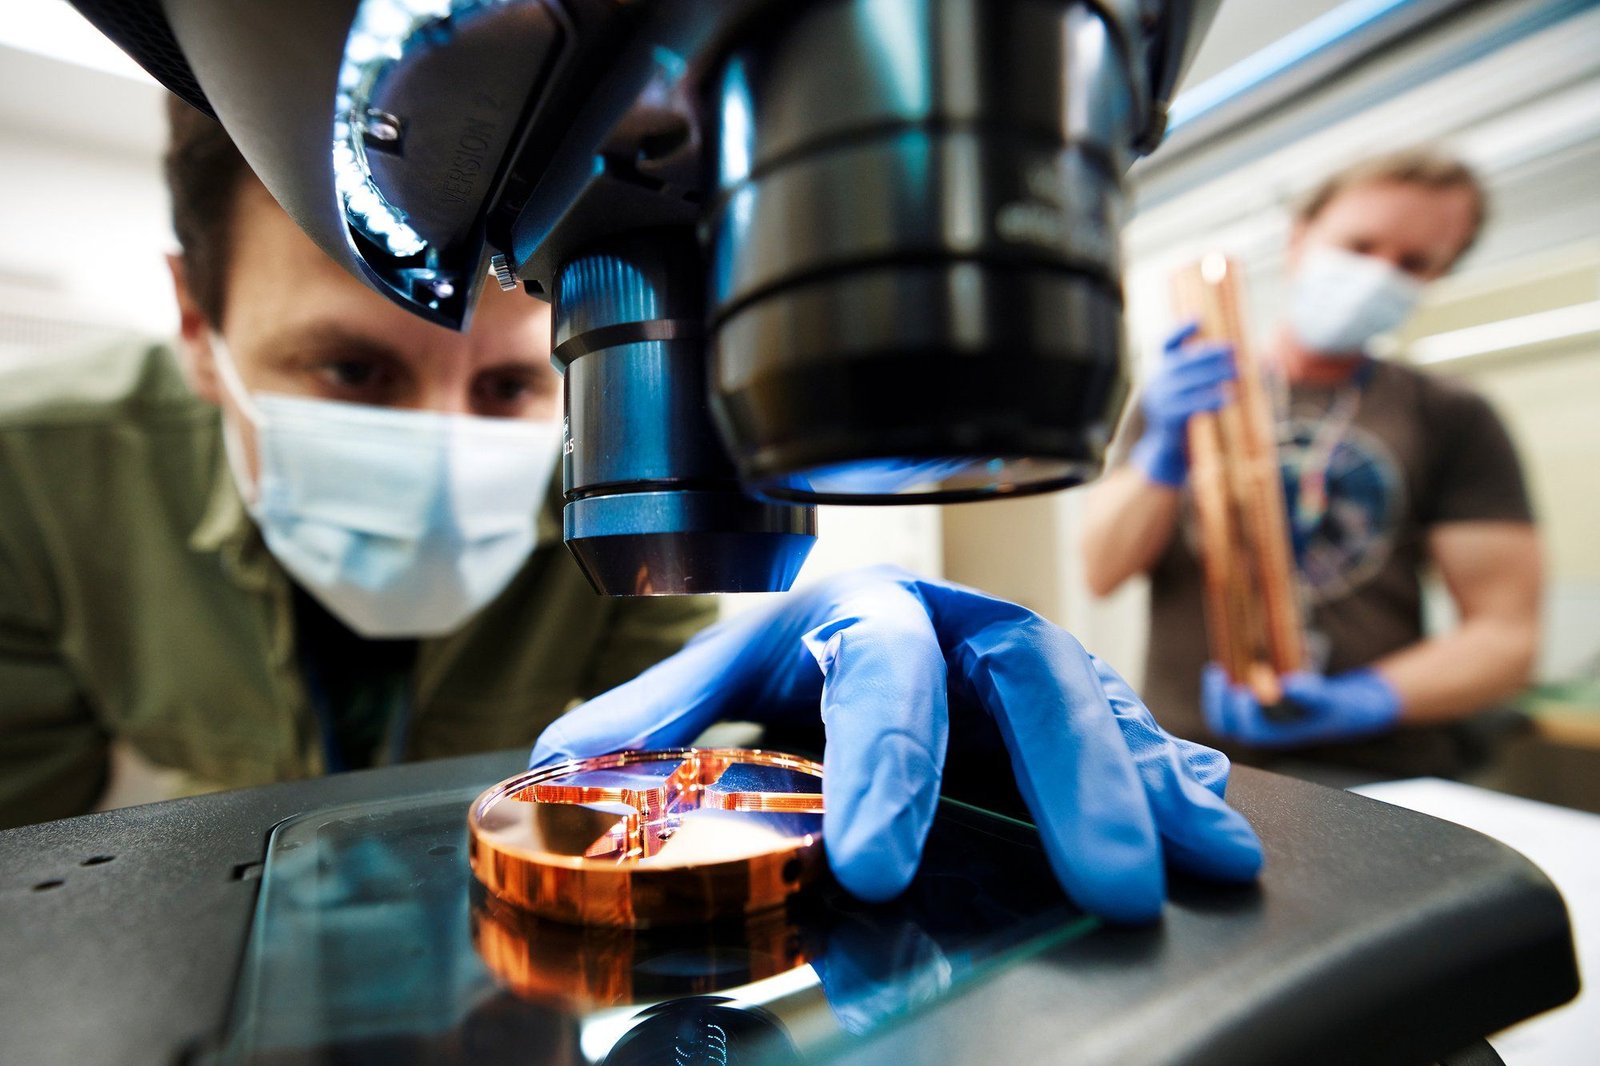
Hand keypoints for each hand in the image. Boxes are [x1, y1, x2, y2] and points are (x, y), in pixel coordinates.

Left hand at [532, 566, 1263, 923]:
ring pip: (1103, 705)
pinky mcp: (1065, 709)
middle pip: (1030, 680)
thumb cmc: (791, 658)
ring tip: (1211, 859)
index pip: (878, 680)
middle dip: (1074, 779)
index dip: (881, 765)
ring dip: (1156, 781)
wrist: (852, 627)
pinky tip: (1216, 826)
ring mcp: (1020, 666)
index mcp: (861, 614)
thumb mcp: (722, 677)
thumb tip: (552, 767)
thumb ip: (656, 720)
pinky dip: (1177, 777)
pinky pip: (1134, 732)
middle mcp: (959, 628)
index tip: (871, 865)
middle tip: (1108, 883)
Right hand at [1129, 322, 1235, 487]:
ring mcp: (1158, 402)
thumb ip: (1212, 374)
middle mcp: (1155, 383)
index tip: (1199, 320)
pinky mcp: (1166, 420)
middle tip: (1234, 350)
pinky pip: (1189, 407)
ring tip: (1237, 372)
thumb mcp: (1195, 392)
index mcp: (1161, 372)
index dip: (1180, 332)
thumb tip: (1260, 360)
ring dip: (1213, 375)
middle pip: (1183, 362)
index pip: (1166, 345)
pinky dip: (1209, 401)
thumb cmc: (1188, 417)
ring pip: (1187, 383)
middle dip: (1209, 354)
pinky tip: (1228, 397)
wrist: (1168, 452)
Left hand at [1202, 665, 1401, 747]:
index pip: (1243, 730)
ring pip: (1223, 710)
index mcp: (1274, 736)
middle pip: (1224, 723)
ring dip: (1217, 691)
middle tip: (1215, 672)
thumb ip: (1311, 694)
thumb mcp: (1330, 698)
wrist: (1348, 707)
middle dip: (1215, 699)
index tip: (1242, 691)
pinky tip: (1226, 666)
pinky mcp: (1254, 703)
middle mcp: (1260, 729)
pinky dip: (1226, 683)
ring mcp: (1255, 717)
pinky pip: (1231, 696)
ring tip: (1217, 671)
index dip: (1236, 712)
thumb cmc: (1338, 706)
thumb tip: (1286, 687)